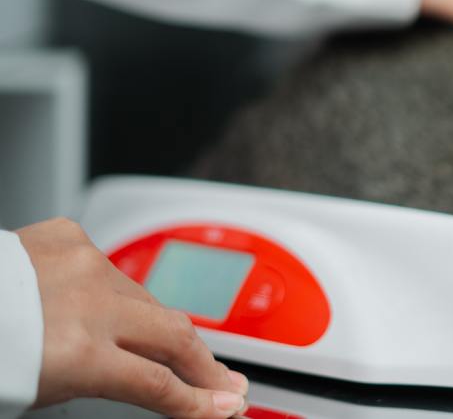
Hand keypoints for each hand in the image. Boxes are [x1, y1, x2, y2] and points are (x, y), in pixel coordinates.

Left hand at [17, 218, 247, 417]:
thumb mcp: (40, 390)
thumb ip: (96, 382)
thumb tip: (147, 384)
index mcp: (78, 354)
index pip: (160, 384)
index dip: (199, 402)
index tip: (224, 409)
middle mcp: (90, 305)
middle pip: (175, 336)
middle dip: (206, 364)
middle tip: (226, 384)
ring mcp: (84, 265)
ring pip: (145, 298)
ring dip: (160, 326)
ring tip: (172, 348)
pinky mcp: (69, 237)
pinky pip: (107, 266)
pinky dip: (113, 288)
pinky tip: (108, 303)